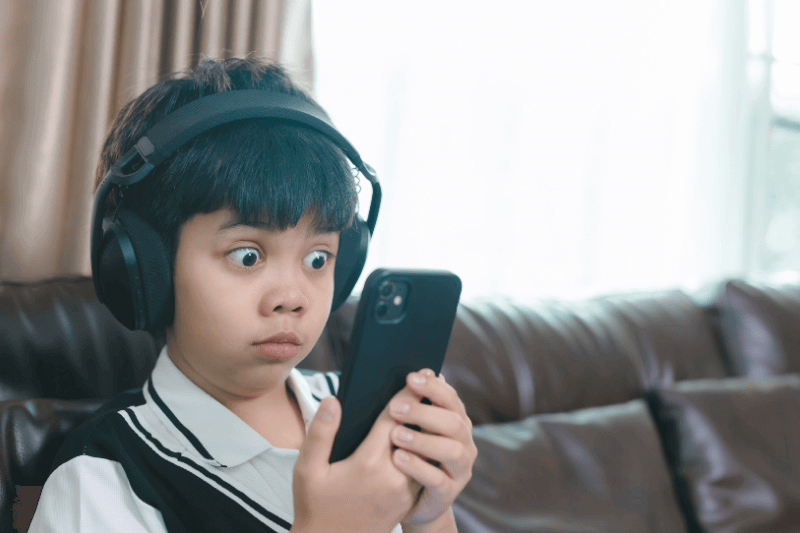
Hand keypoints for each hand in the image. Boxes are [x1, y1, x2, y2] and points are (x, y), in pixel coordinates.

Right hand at [292, 387, 422, 532]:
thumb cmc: (314, 507)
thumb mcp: (307, 470)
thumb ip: (320, 433)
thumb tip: (333, 400)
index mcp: (369, 463)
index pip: (394, 420)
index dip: (406, 395)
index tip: (418, 375)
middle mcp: (393, 477)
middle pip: (414, 432)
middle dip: (421, 407)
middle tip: (429, 382)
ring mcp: (403, 492)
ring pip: (421, 452)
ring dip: (425, 429)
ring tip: (427, 406)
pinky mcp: (407, 502)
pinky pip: (420, 469)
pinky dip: (422, 451)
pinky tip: (419, 437)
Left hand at [389, 369, 477, 528]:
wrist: (413, 501)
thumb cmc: (411, 456)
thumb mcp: (414, 430)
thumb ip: (417, 406)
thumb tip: (417, 373)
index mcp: (457, 423)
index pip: (451, 399)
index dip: (433, 387)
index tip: (410, 378)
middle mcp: (465, 444)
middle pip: (454, 423)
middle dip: (424, 413)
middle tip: (394, 407)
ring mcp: (460, 470)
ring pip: (451, 451)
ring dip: (422, 440)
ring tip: (394, 435)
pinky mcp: (448, 493)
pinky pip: (438, 480)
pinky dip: (417, 467)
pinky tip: (398, 458)